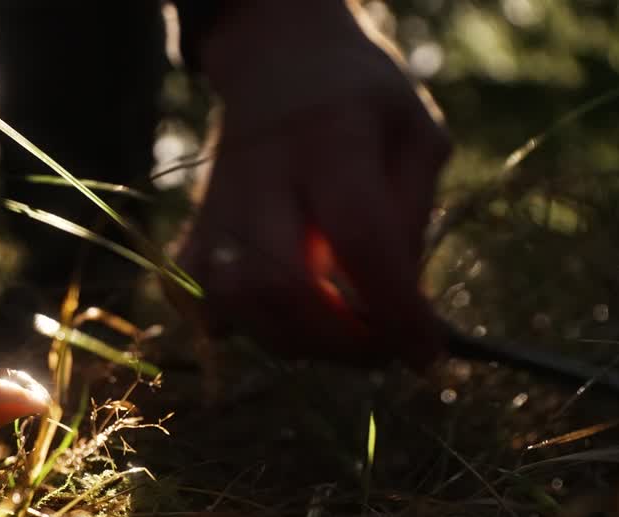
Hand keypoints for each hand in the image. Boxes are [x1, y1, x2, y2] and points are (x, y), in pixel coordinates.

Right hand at [176, 0, 451, 369]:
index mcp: (330, 137)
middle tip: (382, 347)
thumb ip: (413, 216)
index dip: (393, 308)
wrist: (278, 62)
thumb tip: (403, 304)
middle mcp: (261, 173)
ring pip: (232, 303)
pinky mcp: (192, 231)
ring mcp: (216, 205)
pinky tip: (275, 316)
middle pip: (281, 284)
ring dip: (292, 339)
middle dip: (339, 341)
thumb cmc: (362, 103)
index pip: (357, 236)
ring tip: (336, 331)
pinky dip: (232, 327)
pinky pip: (193, 302)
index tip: (426, 353)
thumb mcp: (416, 135)